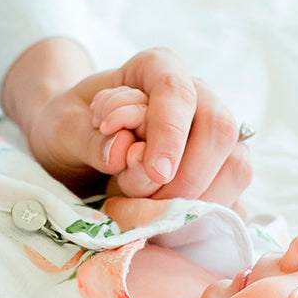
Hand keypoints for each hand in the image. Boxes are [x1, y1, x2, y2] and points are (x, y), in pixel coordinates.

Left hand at [12, 44, 250, 207]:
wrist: (76, 151)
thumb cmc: (72, 130)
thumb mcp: (62, 129)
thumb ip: (87, 139)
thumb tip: (122, 152)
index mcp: (156, 70)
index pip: (176, 91)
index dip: (169, 132)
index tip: (154, 171)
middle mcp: (196, 99)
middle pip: (219, 131)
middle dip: (183, 176)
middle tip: (134, 195)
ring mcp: (213, 140)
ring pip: (236, 167)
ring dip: (194, 201)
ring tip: (143, 209)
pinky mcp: (219, 178)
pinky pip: (234, 202)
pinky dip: (203, 221)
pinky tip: (166, 227)